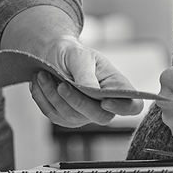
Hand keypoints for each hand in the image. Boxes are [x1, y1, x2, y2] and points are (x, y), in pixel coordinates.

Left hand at [28, 37, 143, 127]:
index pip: (133, 106)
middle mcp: (105, 104)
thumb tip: (91, 92)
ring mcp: (86, 114)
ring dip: (54, 96)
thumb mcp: (80, 56)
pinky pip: (55, 116)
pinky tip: (39, 84)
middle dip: (77, 101)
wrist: (53, 56)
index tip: (105, 101)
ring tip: (43, 76)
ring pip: (73, 117)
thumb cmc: (73, 53)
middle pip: (100, 117)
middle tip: (61, 84)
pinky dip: (44, 99)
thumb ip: (86, 74)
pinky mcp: (67, 118)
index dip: (124, 108)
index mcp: (117, 86)